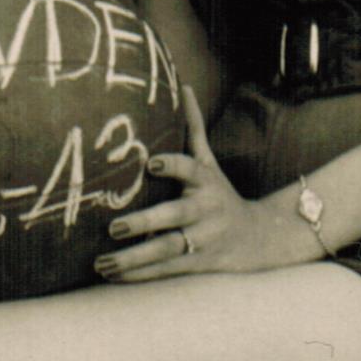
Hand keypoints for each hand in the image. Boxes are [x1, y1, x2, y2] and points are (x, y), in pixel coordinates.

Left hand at [99, 90, 320, 281]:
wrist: (258, 237)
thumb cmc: (220, 194)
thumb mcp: (210, 162)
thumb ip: (194, 128)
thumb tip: (183, 84)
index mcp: (205, 181)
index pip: (190, 169)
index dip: (173, 165)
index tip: (151, 163)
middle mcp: (205, 210)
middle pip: (176, 216)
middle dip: (145, 222)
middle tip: (113, 226)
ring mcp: (203, 239)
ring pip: (167, 250)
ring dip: (133, 258)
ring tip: (102, 262)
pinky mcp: (198, 263)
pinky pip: (167, 270)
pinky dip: (140, 274)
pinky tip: (114, 276)